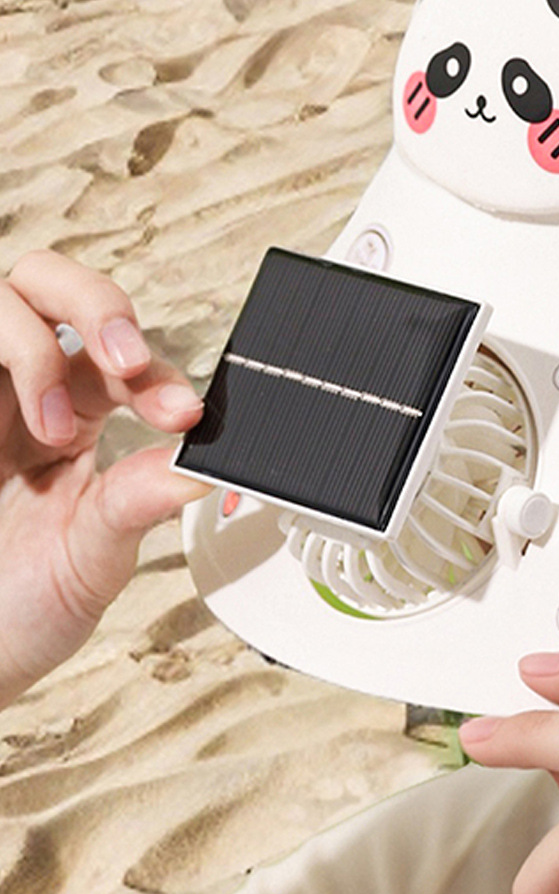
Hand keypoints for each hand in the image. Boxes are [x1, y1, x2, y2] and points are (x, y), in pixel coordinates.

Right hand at [0, 251, 206, 706]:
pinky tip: (23, 423)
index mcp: (73, 414)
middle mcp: (22, 391)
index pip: (120, 358)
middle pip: (53, 285)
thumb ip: (137, 500)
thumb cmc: (18, 608)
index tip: (185, 415)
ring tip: (52, 428)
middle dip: (98, 305)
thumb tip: (204, 462)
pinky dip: (0, 357)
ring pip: (3, 300)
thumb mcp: (93, 556)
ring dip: (37, 347)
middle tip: (125, 362)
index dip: (156, 373)